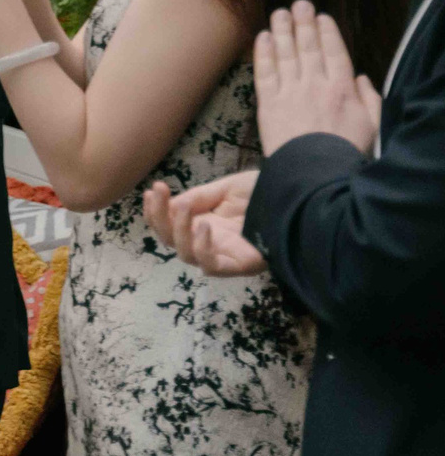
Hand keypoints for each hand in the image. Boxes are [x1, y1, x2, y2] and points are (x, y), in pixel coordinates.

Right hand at [141, 171, 265, 275]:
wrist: (303, 196)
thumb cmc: (268, 193)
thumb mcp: (226, 189)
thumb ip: (200, 197)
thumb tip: (172, 205)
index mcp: (206, 224)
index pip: (171, 224)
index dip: (156, 211)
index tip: (152, 190)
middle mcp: (212, 242)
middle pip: (172, 241)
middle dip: (160, 217)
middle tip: (160, 192)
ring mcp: (225, 255)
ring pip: (187, 255)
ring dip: (178, 231)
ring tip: (184, 209)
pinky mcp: (241, 265)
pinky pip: (212, 266)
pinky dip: (203, 249)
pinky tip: (204, 227)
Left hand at [254, 0, 380, 154]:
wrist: (315, 173)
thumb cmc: (346, 151)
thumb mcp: (372, 126)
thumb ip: (369, 99)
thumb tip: (360, 77)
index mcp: (342, 89)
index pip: (334, 52)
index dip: (327, 33)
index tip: (321, 17)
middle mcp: (315, 85)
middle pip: (307, 47)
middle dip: (303, 23)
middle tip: (298, 4)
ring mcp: (290, 92)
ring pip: (285, 54)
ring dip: (282, 31)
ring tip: (279, 13)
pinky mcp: (268, 104)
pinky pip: (264, 72)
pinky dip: (263, 53)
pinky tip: (262, 37)